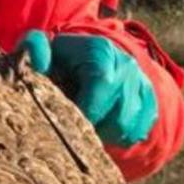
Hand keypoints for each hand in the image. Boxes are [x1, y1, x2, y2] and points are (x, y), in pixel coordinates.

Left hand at [16, 31, 158, 147]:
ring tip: (85, 122)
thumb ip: (33, 47)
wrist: (84, 60)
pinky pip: (136, 132)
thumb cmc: (57, 59)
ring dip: (103, 132)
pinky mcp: (149, 102)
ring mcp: (142, 83)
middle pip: (117, 116)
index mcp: (101, 51)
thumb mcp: (39, 48)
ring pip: (127, 127)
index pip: (101, 85)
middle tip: (72, 122)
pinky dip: (116, 135)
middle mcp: (127, 66)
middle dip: (91, 125)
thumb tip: (40, 62)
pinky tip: (99, 124)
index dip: (84, 109)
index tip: (65, 117)